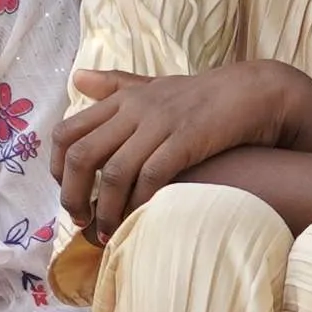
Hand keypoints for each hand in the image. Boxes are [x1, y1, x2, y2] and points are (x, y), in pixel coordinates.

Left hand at [54, 60, 310, 237]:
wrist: (253, 92)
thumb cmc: (201, 96)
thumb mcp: (153, 86)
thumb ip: (115, 86)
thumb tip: (77, 78)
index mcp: (121, 99)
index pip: (67, 132)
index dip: (58, 168)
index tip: (67, 192)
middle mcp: (134, 110)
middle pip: (81, 156)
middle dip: (73, 196)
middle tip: (80, 222)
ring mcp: (160, 124)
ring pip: (112, 173)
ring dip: (105, 210)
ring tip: (107, 233)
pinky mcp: (186, 140)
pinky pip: (151, 177)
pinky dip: (140, 202)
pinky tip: (139, 219)